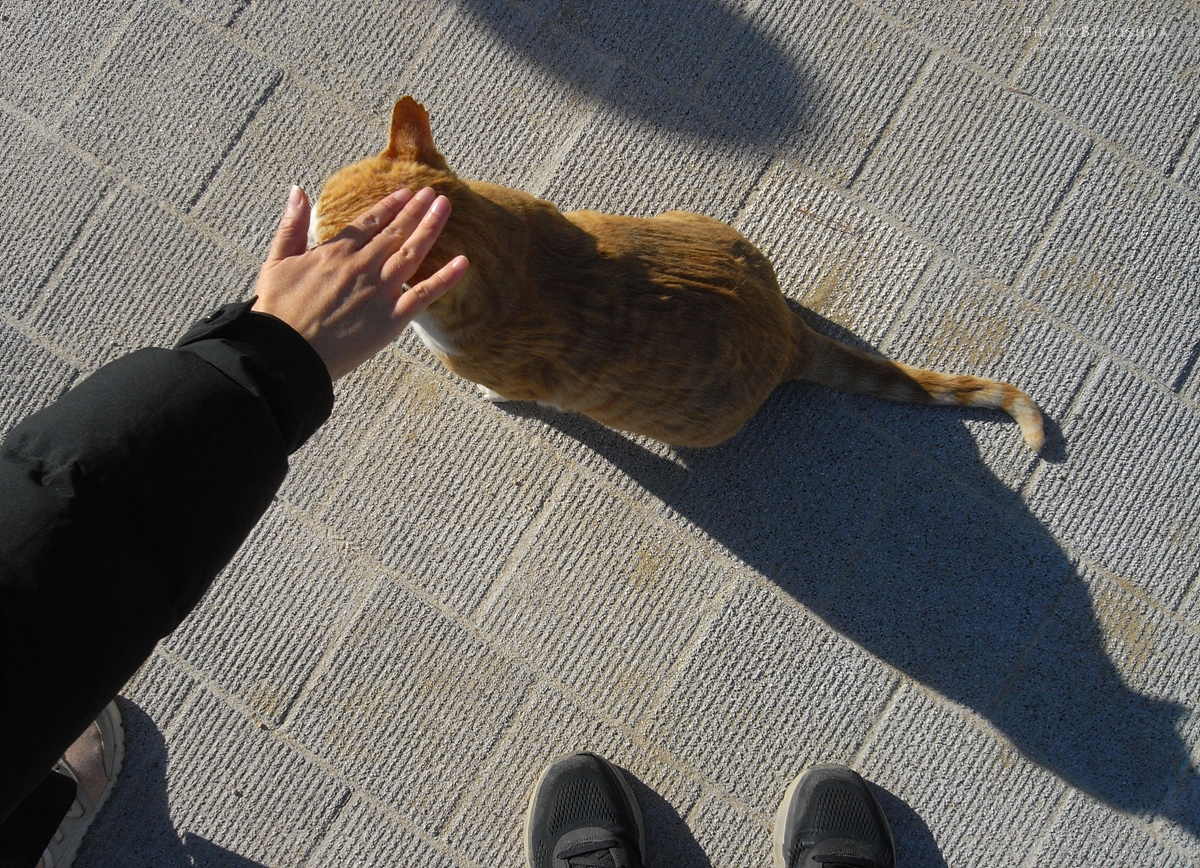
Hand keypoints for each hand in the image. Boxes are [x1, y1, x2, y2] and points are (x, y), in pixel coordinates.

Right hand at [252, 185, 467, 379]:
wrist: (285, 354)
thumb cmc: (276, 311)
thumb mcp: (276, 261)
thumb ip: (291, 225)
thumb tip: (298, 190)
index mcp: (335, 251)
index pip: (370, 221)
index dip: (391, 205)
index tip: (407, 193)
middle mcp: (362, 266)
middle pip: (396, 231)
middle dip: (416, 209)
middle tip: (434, 193)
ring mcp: (379, 291)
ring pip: (412, 253)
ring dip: (430, 227)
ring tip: (445, 208)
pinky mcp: (391, 319)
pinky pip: (424, 294)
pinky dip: (446, 278)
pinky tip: (463, 261)